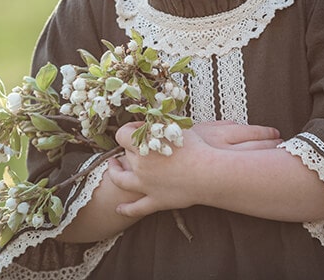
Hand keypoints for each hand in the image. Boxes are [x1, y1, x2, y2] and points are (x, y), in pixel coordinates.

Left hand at [106, 121, 281, 218]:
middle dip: (129, 148)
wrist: (210, 172)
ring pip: (121, 180)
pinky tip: (118, 209)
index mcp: (143, 145)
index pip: (122, 135)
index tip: (138, 129)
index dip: (129, 130)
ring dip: (115, 173)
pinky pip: (136, 208)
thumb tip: (152, 115)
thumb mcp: (176, 127)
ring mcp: (146, 186)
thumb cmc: (197, 147)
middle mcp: (140, 166)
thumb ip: (161, 122)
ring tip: (113, 168)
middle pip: (125, 155)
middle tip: (136, 145)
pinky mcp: (155, 201)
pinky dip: (126, 209)